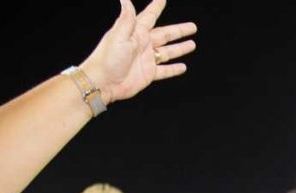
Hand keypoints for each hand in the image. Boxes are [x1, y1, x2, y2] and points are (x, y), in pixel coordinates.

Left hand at [81, 0, 197, 104]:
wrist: (103, 82)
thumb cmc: (107, 58)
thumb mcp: (118, 36)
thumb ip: (126, 18)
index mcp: (136, 32)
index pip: (149, 16)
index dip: (157, 7)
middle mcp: (143, 44)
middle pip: (165, 35)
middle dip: (179, 30)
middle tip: (192, 27)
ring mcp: (146, 59)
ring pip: (168, 52)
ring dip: (180, 48)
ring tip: (192, 44)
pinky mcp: (148, 74)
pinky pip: (165, 71)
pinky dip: (174, 69)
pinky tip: (182, 67)